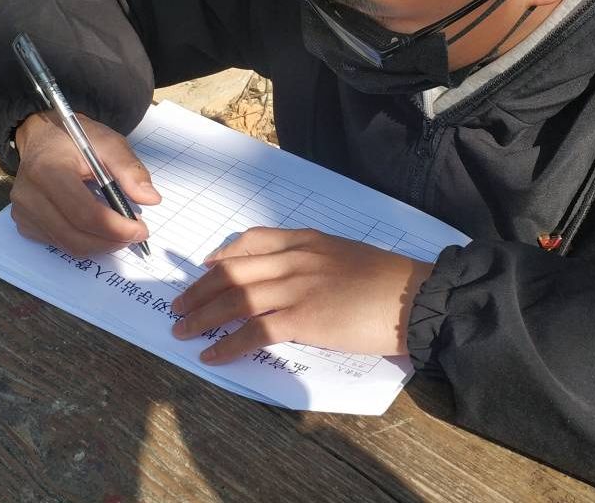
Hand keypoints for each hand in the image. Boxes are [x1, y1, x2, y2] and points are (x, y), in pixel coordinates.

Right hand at [9, 111, 160, 255]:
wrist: (42, 135)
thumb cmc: (75, 139)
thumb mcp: (108, 142)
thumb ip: (129, 169)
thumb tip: (151, 199)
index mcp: (48, 171)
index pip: (84, 213)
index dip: (116, 227)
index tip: (141, 230)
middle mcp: (29, 195)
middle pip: (75, 236)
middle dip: (110, 241)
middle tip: (135, 235)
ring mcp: (23, 212)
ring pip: (68, 245)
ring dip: (100, 244)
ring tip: (120, 231)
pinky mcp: (25, 223)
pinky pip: (59, 243)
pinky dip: (84, 241)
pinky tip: (97, 227)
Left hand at [169, 227, 434, 362]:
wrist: (416, 298)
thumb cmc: (388, 281)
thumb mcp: (346, 254)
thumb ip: (314, 259)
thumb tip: (290, 279)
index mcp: (306, 240)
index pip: (253, 240)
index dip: (222, 255)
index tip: (206, 266)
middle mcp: (295, 258)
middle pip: (233, 271)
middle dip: (199, 290)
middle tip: (178, 306)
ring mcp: (296, 287)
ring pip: (235, 299)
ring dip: (202, 317)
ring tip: (182, 330)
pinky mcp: (302, 318)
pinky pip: (253, 331)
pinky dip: (228, 345)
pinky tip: (213, 355)